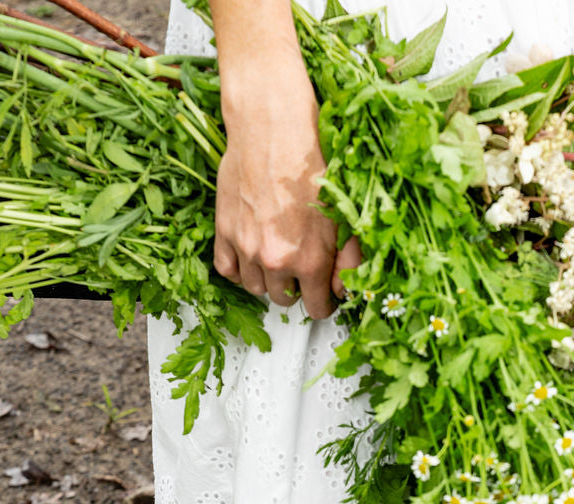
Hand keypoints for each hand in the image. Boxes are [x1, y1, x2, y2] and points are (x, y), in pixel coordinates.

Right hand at [213, 59, 362, 318]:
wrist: (272, 125)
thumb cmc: (310, 158)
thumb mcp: (343, 210)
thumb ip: (348, 256)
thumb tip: (345, 288)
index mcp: (310, 259)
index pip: (315, 308)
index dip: (322, 304)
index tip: (322, 296)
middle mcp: (276, 259)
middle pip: (283, 300)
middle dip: (295, 289)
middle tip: (301, 269)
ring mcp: (247, 247)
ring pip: (256, 288)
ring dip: (267, 279)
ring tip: (277, 258)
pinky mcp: (224, 231)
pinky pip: (227, 270)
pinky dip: (238, 268)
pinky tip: (251, 255)